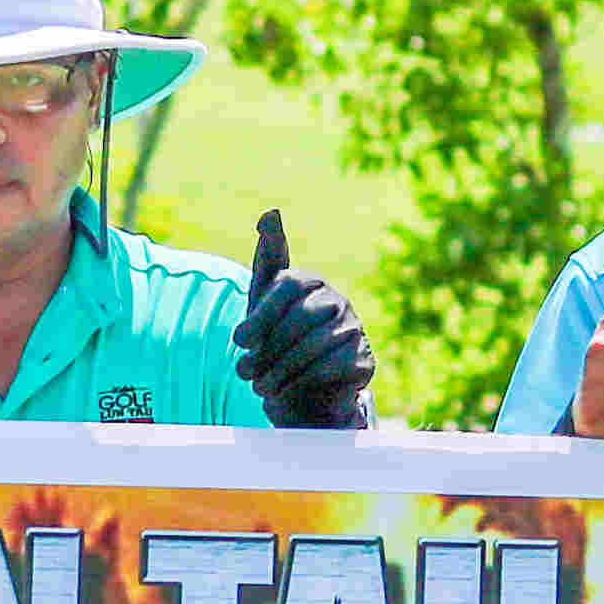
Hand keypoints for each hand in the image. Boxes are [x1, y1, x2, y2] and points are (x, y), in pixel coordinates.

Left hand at [233, 210, 376, 429]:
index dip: (260, 316)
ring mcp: (354, 328)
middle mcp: (335, 299)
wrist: (302, 380)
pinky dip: (303, 383)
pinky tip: (286, 392)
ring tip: (260, 386)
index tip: (238, 340)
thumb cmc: (276, 332)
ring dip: (280, 371)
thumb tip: (270, 212)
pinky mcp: (364, 358)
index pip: (285, 288)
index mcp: (308, 281)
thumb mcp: (263, 297)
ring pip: (314, 346)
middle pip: (299, 321)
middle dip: (267, 351)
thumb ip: (267, 257)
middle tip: (244, 373)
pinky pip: (332, 368)